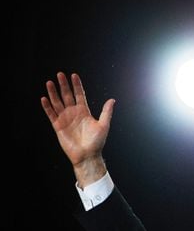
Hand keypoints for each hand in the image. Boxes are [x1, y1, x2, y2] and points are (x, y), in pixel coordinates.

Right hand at [41, 72, 114, 186]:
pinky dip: (47, 106)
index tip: (74, 75)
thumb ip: (106, 112)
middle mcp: (74, 113)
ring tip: (50, 82)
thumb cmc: (97, 142)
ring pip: (57, 102)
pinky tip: (44, 98)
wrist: (87, 155)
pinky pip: (51, 114)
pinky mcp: (58, 126)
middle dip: (64, 85)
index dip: (77, 85)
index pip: (79, 95)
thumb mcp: (104, 125)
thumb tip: (112, 100)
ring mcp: (65, 119)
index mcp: (84, 112)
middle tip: (60, 74)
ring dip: (53, 93)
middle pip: (67, 96)